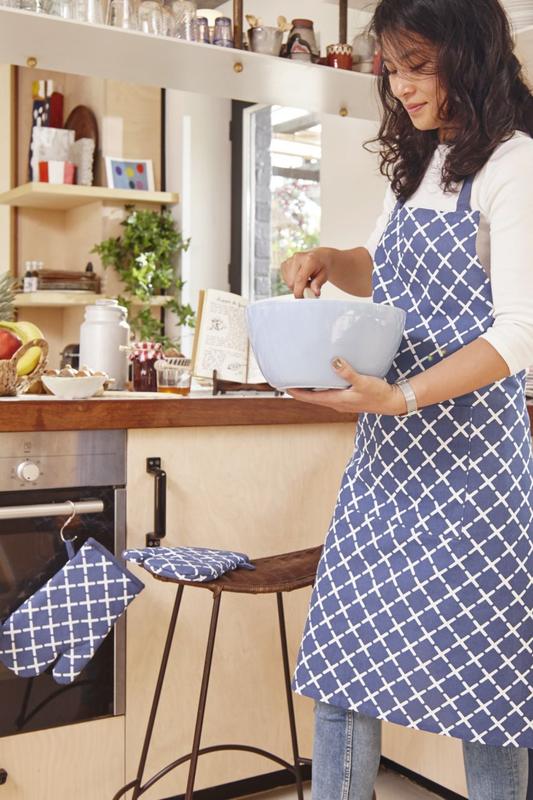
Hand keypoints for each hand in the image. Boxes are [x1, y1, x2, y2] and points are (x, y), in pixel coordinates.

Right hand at [281, 247, 334, 297]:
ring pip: (288, 281)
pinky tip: (298, 278)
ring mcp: (290, 260)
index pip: (300, 279)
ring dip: (295, 286)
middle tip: (307, 287)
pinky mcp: (284, 263)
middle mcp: (298, 258)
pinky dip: (291, 282)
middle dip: (298, 289)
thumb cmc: (322, 266)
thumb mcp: (324, 275)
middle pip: (292, 282)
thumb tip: (315, 293)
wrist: (319, 256)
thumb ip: (318, 284)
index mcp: (309, 260)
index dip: (299, 291)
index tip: (301, 299)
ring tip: (304, 281)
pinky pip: (285, 279)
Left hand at [286, 358, 406, 415]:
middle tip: (288, 379)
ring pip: (320, 395)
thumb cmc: (379, 394)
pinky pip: (329, 392)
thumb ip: (348, 372)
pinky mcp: (348, 398)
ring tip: (301, 377)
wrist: (392, 402)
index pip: (309, 398)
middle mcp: (336, 403)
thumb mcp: (363, 382)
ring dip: (310, 388)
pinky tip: (323, 377)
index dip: (295, 392)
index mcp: (336, 400)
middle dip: (300, 390)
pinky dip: (322, 386)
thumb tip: (334, 361)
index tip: (283, 386)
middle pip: (312, 397)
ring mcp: (342, 401)